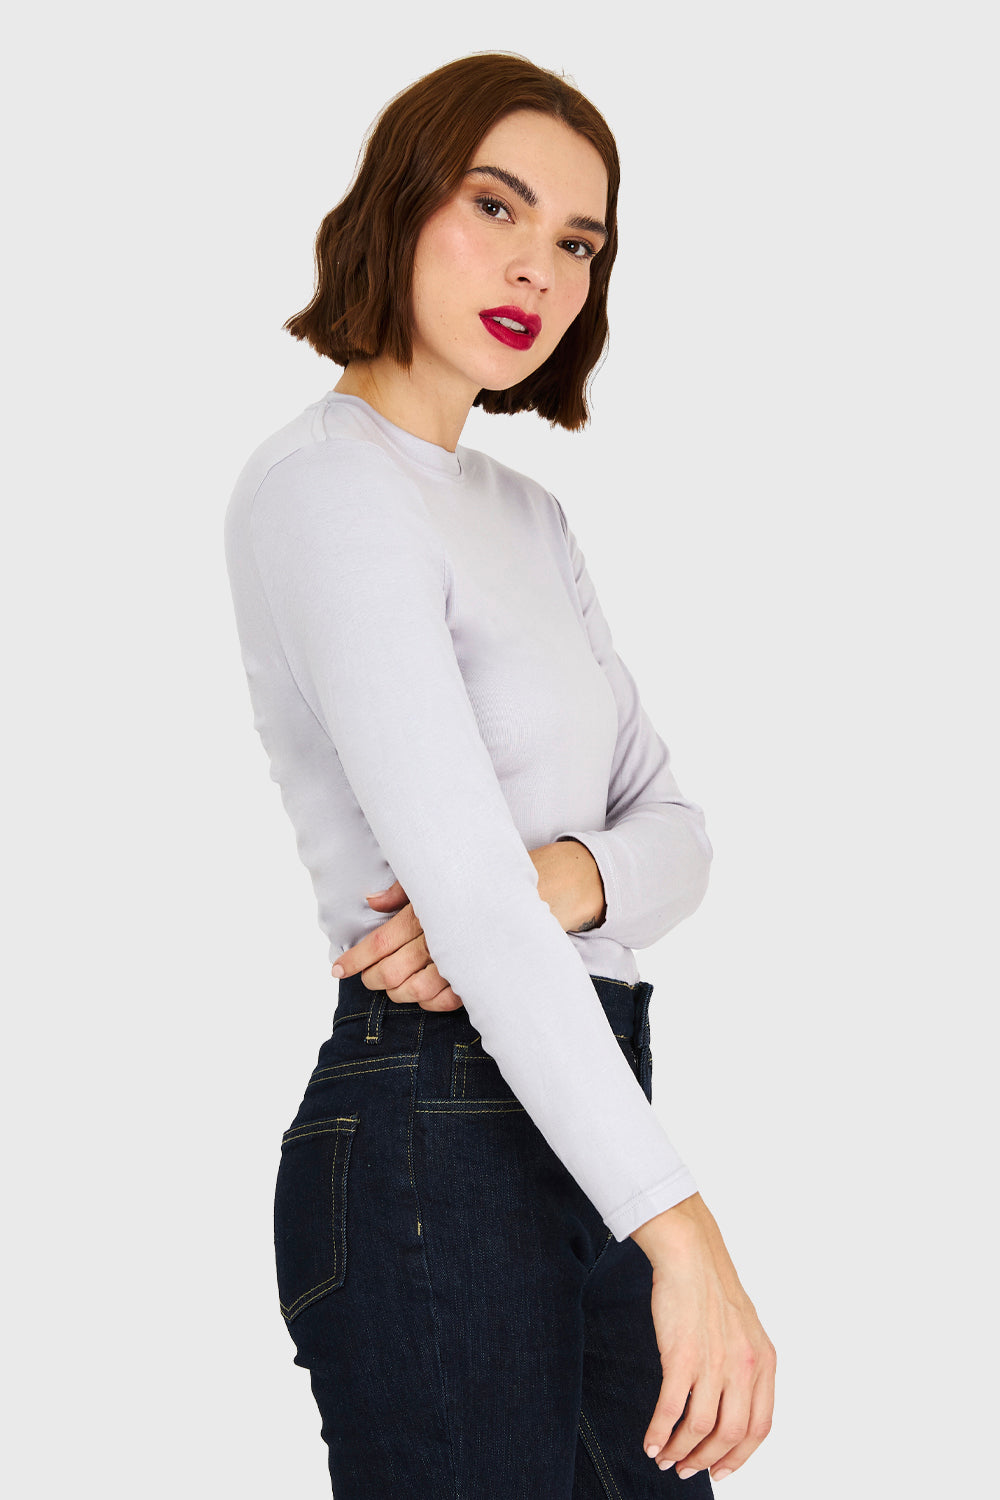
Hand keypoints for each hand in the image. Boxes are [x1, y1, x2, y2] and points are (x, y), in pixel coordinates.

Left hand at [331, 880, 464, 1010]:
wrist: (530, 893)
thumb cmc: (475, 883)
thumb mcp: (431, 879)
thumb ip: (400, 892)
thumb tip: (371, 901)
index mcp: (423, 914)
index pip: (379, 942)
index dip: (355, 959)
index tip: (338, 969)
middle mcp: (437, 940)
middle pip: (390, 972)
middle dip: (372, 979)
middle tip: (367, 977)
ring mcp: (457, 961)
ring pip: (414, 991)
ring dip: (398, 994)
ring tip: (393, 987)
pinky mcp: (475, 976)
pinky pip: (444, 1002)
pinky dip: (429, 1003)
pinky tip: (422, 995)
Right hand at [630, 1193, 775, 1482]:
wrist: (689, 1253)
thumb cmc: (710, 1286)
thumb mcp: (744, 1328)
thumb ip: (744, 1366)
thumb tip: (729, 1405)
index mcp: (764, 1361)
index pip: (760, 1427)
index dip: (741, 1456)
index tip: (721, 1470)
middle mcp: (744, 1367)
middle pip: (732, 1435)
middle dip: (707, 1460)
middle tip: (686, 1469)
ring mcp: (713, 1362)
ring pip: (700, 1428)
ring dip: (680, 1452)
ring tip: (664, 1458)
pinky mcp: (681, 1356)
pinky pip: (671, 1409)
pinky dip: (659, 1433)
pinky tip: (650, 1442)